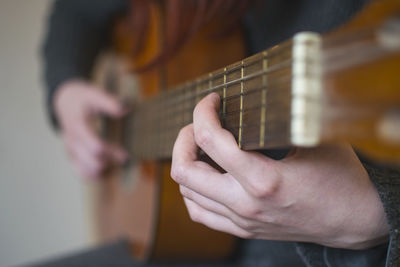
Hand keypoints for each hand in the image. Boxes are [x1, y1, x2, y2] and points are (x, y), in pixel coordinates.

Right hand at [54, 79, 126, 179]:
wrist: (64, 100)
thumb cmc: (81, 98)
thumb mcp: (94, 94)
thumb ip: (109, 102)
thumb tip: (125, 110)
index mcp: (79, 126)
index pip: (95, 146)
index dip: (112, 152)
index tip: (124, 153)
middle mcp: (72, 141)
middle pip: (91, 161)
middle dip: (109, 162)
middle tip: (121, 158)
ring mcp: (70, 149)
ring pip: (84, 170)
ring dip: (101, 170)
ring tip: (112, 163)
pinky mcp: (70, 154)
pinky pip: (78, 172)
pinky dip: (92, 174)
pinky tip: (103, 171)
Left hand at [171, 93, 388, 248]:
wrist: (354, 219)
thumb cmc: (341, 178)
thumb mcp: (317, 139)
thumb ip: (287, 117)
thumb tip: (265, 89)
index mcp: (263, 179)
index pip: (210, 140)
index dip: (202, 112)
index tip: (211, 100)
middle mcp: (245, 203)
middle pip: (185, 172)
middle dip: (183, 139)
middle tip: (197, 124)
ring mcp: (242, 220)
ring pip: (188, 193)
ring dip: (186, 163)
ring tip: (200, 146)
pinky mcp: (243, 228)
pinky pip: (200, 213)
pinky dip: (192, 191)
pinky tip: (203, 176)